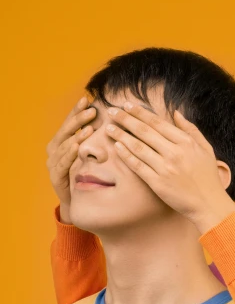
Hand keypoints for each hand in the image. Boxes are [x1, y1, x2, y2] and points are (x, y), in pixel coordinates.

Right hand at [46, 97, 95, 222]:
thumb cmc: (86, 175)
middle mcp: (55, 150)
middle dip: (78, 120)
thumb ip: (95, 139)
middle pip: (66, 131)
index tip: (87, 99)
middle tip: (91, 111)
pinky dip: (69, 154)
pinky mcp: (56, 178)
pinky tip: (77, 147)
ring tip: (87, 129)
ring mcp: (53, 164)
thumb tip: (112, 120)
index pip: (70, 123)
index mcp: (62, 142)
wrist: (78, 203)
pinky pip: (62, 164)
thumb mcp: (91, 154)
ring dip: (75, 136)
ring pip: (64, 146)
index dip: (77, 111)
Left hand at [105, 103, 234, 232]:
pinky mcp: (158, 183)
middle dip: (126, 119)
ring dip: (121, 136)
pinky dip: (126, 155)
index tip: (127, 105)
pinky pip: (138, 166)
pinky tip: (117, 147)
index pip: (157, 123)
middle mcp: (174, 153)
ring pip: (138, 147)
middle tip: (112, 111)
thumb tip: (176, 113)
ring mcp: (165, 168)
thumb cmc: (208, 176)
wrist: (208, 203)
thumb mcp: (205, 148)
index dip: (140, 112)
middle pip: (145, 131)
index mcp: (185, 142)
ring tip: (109, 128)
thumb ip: (191, 129)